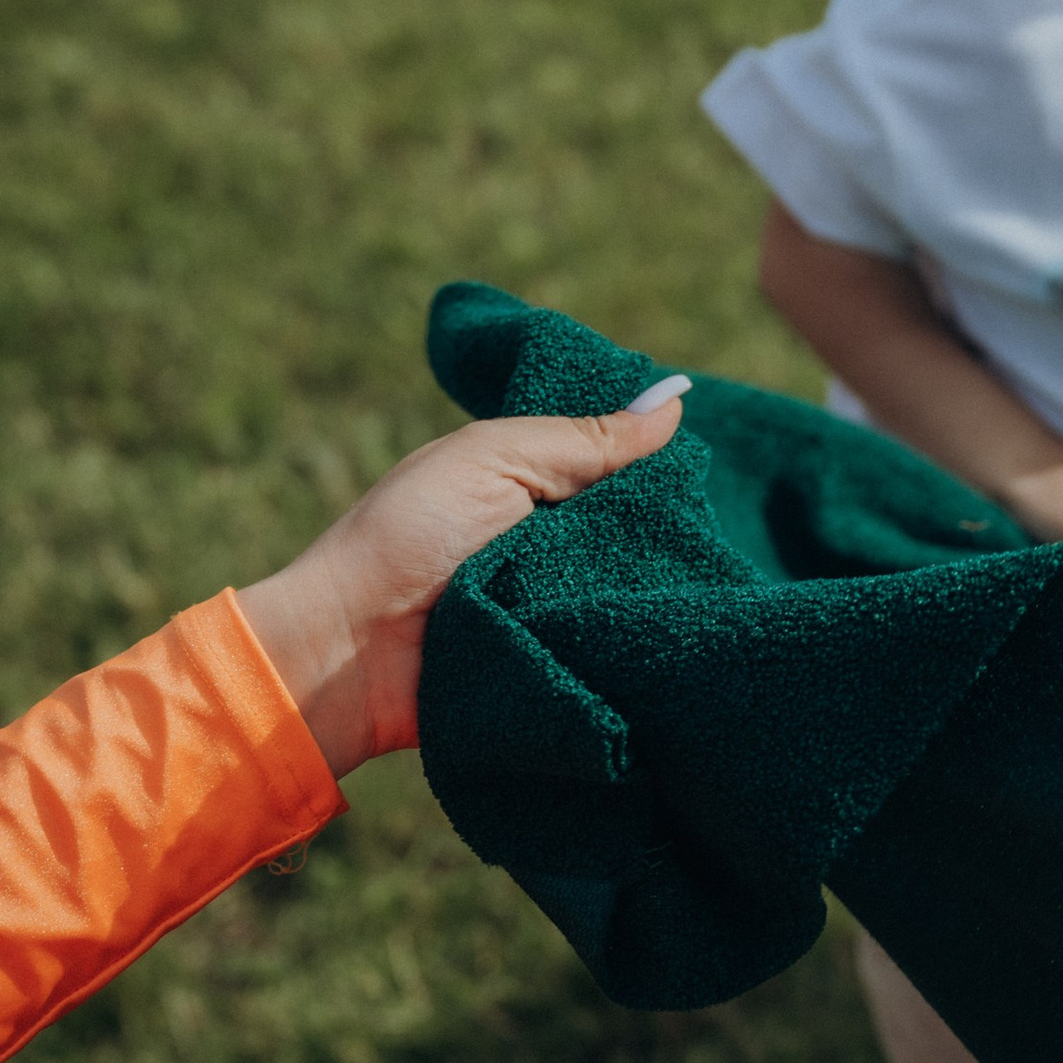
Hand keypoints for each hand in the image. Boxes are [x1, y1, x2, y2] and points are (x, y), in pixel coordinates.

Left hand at [237, 388, 687, 777]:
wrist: (346, 650)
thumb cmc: (406, 535)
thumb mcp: (494, 460)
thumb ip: (583, 438)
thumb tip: (676, 399)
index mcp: (532, 481)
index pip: (621, 464)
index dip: (660, 461)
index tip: (713, 459)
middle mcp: (551, 541)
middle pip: (638, 529)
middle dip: (671, 529)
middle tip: (716, 530)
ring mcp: (556, 605)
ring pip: (635, 589)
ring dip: (656, 586)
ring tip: (707, 583)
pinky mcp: (558, 664)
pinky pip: (614, 649)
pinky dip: (635, 640)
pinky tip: (681, 631)